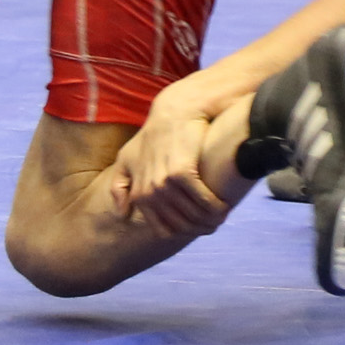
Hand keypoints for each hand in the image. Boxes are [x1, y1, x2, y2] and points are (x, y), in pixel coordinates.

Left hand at [114, 105, 228, 239]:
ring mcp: (164, 184)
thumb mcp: (127, 158)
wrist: (175, 111)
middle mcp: (149, 193)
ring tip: (223, 216)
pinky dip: (216, 207)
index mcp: (139, 195)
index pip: (165, 230)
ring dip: (212, 220)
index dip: (185, 232)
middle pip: (182, 226)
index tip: (199, 227)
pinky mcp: (182, 173)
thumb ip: (120, 185)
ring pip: (194, 216)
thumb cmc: (153, 135)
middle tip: (215, 223)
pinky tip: (225, 206)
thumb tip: (122, 213)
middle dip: (200, 228)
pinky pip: (203, 200)